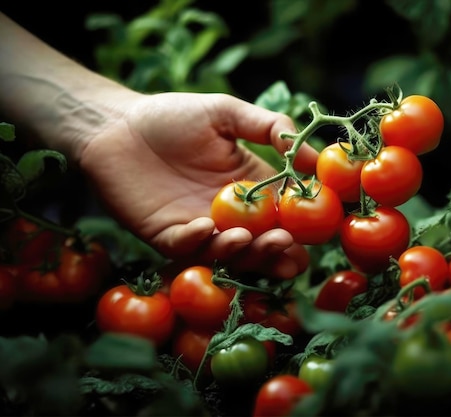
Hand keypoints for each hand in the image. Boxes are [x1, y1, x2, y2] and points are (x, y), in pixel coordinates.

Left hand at [79, 92, 318, 278]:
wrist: (116, 124)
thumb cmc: (173, 116)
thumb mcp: (227, 112)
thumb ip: (270, 127)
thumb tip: (316, 156)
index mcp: (249, 187)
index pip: (283, 213)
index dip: (302, 224)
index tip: (318, 228)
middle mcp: (228, 215)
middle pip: (260, 243)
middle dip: (276, 251)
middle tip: (289, 249)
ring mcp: (198, 228)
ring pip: (227, 253)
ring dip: (241, 252)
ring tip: (248, 238)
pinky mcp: (166, 236)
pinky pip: (184, 247)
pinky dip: (196, 242)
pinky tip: (204, 228)